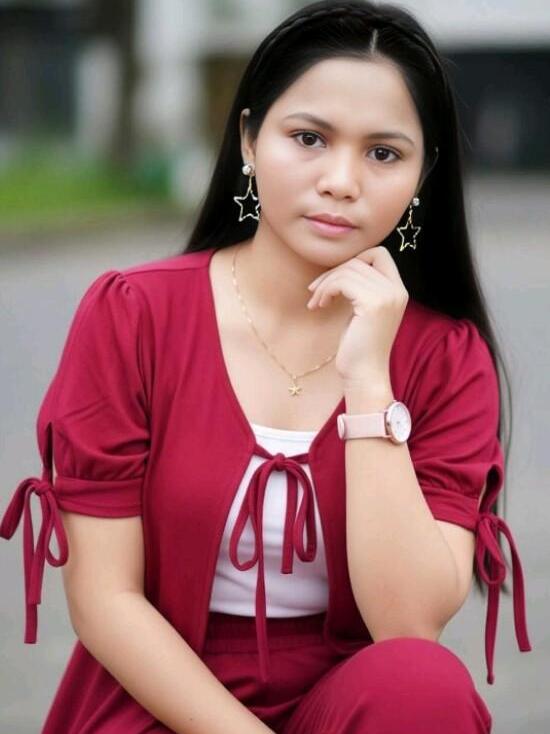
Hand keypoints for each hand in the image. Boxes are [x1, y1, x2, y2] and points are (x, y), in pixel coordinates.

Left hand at [306, 246, 407, 382]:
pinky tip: (319, 305)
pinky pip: (342, 282)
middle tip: (316, 291)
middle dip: (333, 273)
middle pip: (358, 260)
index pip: (379, 254)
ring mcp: (387, 296)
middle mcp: (397, 290)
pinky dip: (326, 290)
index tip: (336, 279)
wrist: (364, 375)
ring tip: (316, 302)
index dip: (354, 260)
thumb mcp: (362, 310)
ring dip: (325, 284)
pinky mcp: (373, 304)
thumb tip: (339, 268)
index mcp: (398, 290)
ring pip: (348, 270)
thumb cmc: (359, 346)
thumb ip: (360, 287)